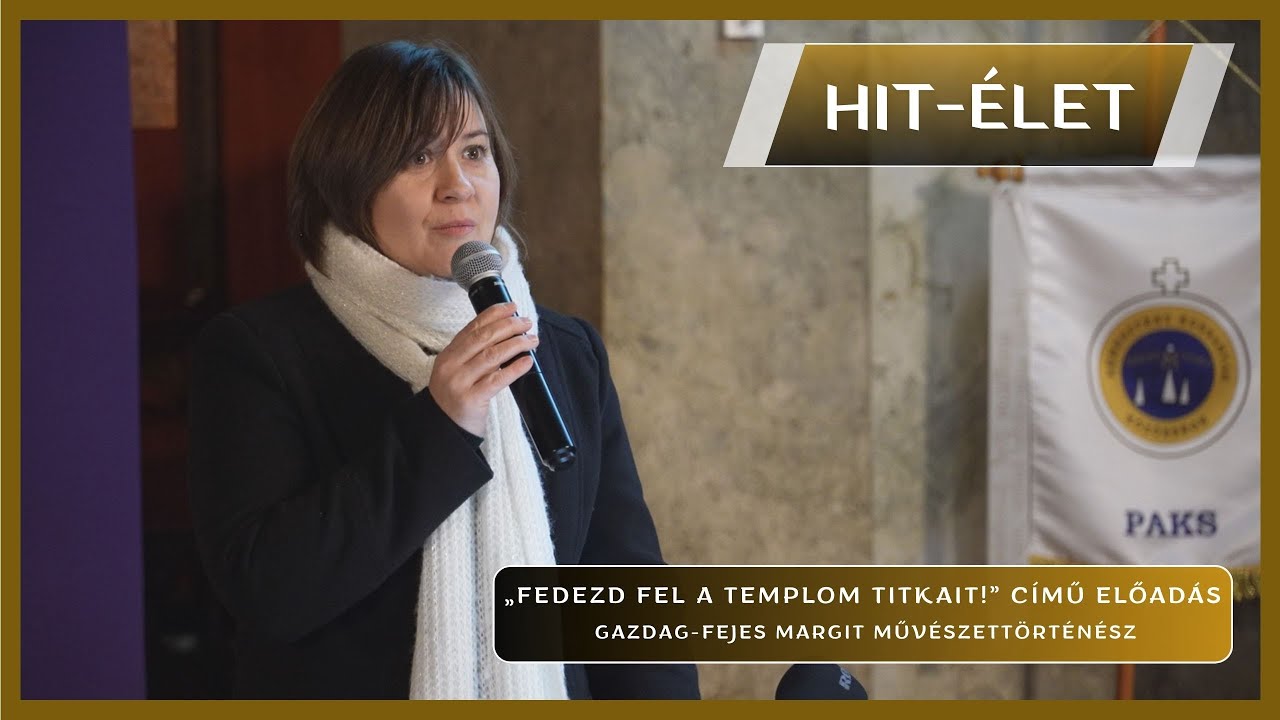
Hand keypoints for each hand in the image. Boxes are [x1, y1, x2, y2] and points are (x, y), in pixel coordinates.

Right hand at [428, 302, 537, 436]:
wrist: (442, 429)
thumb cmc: (456, 398)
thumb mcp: (458, 371)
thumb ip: (474, 354)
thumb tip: (506, 335)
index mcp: (449, 355)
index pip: (473, 327)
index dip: (494, 314)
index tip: (512, 307)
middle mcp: (451, 365)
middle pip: (483, 338)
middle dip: (508, 326)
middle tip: (526, 323)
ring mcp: (459, 382)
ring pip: (492, 356)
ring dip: (516, 344)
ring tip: (532, 340)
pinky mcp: (471, 400)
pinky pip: (497, 381)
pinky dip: (514, 369)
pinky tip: (527, 361)